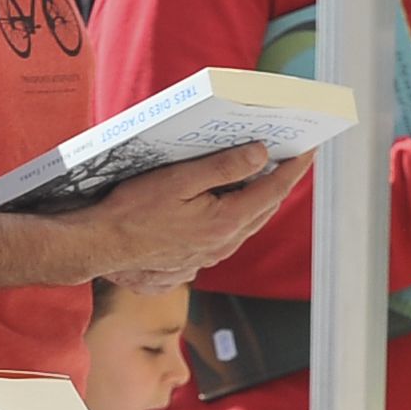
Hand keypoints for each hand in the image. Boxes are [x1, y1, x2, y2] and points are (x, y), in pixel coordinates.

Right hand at [80, 143, 310, 292]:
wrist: (101, 247)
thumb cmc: (133, 210)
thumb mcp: (178, 179)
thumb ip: (223, 167)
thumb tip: (260, 154)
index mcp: (225, 222)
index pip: (272, 191)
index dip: (294, 168)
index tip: (309, 148)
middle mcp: (223, 244)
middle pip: (264, 209)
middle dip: (279, 181)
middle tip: (290, 156)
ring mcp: (209, 256)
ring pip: (247, 224)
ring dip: (258, 199)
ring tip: (264, 174)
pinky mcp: (194, 261)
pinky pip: (227, 235)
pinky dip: (237, 214)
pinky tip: (228, 201)